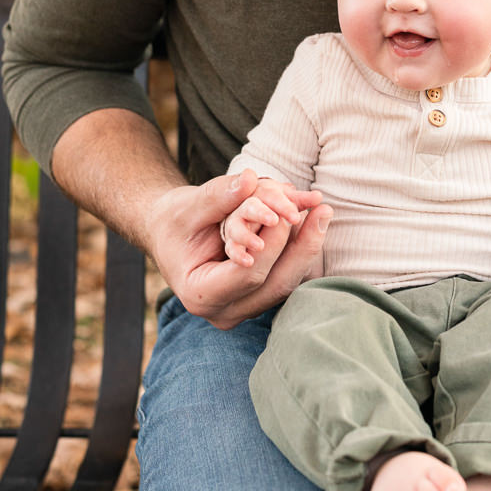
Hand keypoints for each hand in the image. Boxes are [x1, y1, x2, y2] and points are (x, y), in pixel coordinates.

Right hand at [149, 168, 331, 328]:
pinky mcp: (258, 296)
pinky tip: (313, 220)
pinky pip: (285, 274)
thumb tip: (250, 179)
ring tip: (322, 211)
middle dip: (302, 247)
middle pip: (276, 285)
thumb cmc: (172, 221)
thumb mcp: (188, 206)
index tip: (289, 210)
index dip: (272, 243)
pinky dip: (298, 248)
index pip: (248, 275)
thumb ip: (218, 196)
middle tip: (322, 210)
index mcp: (201, 296)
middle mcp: (225, 311)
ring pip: (286, 282)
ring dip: (306, 246)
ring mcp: (244, 307)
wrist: (169, 234)